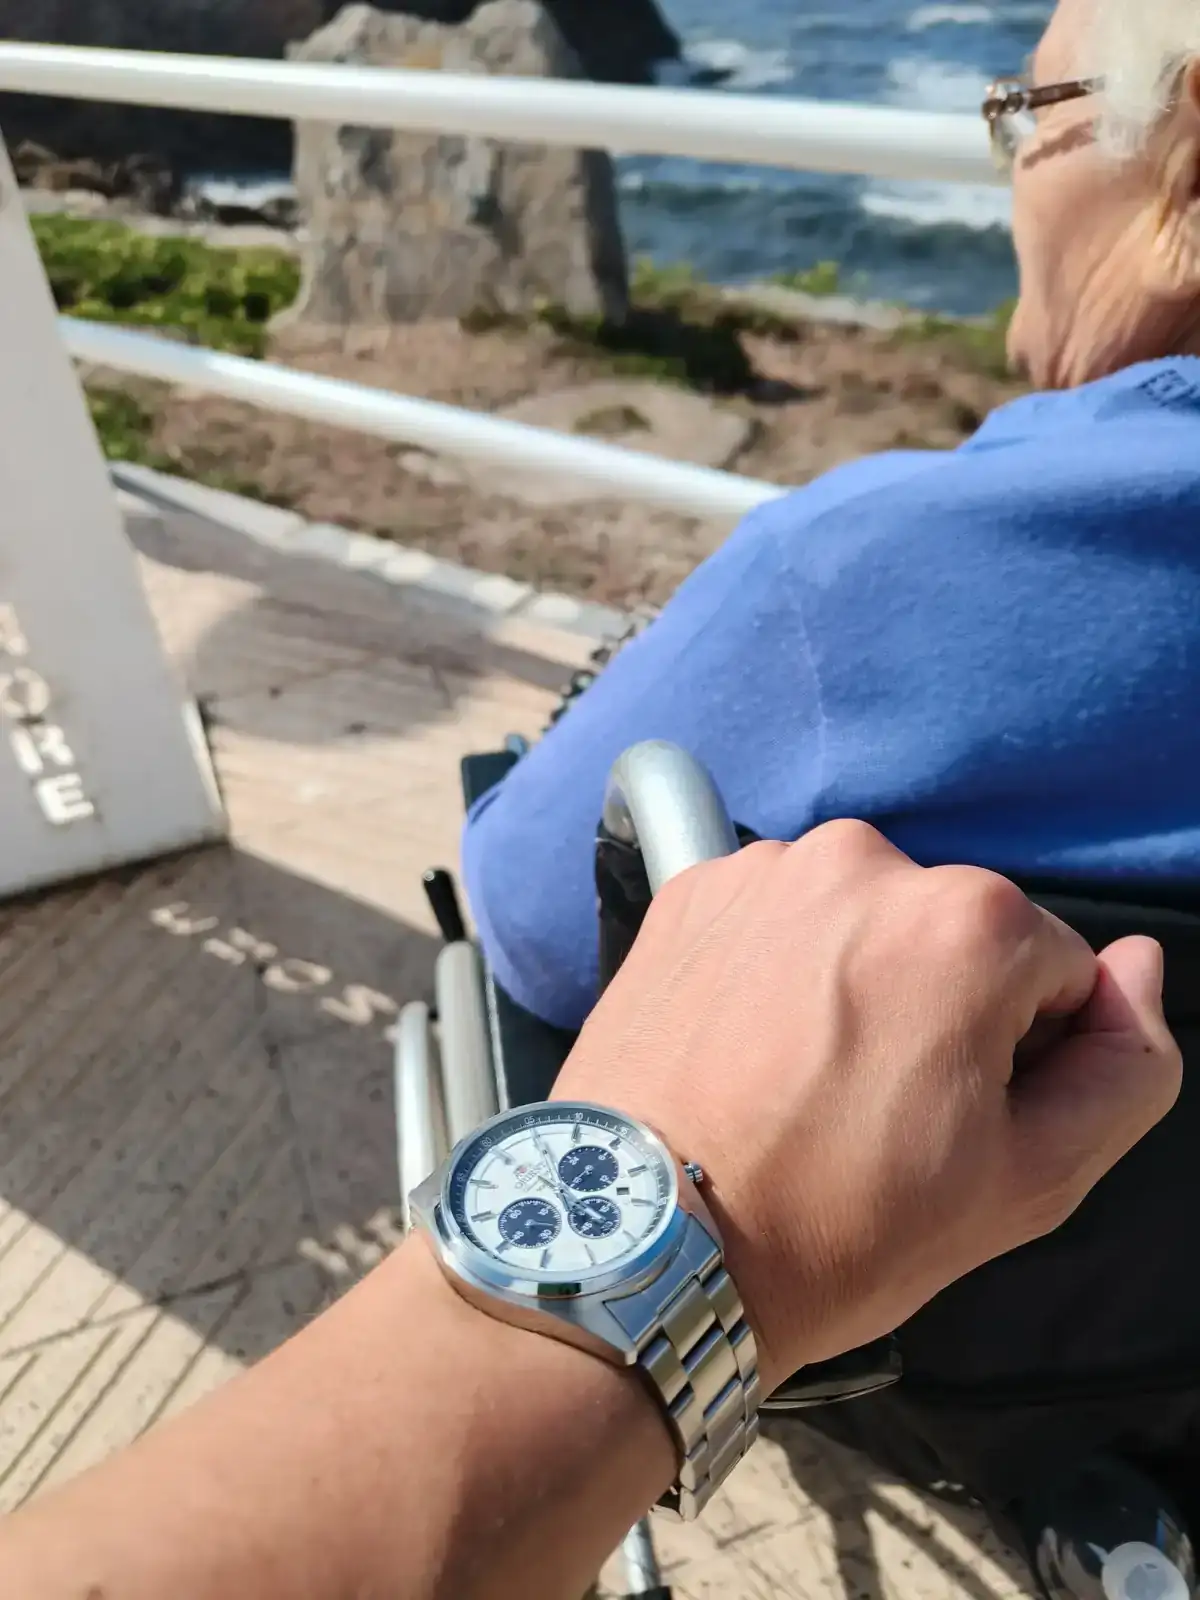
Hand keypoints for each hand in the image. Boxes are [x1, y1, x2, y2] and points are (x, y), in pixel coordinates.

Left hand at [554, 822, 1180, 1391]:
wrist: (647, 1242)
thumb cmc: (836, 1224)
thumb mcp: (1029, 1179)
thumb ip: (1125, 1066)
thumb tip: (1137, 968)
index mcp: (969, 922)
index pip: (1055, 973)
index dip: (1021, 1056)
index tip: (950, 1119)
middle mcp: (865, 862)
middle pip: (956, 935)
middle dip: (939, 1007)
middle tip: (873, 1109)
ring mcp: (766, 871)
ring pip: (865, 921)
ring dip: (858, 980)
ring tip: (803, 1083)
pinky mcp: (692, 892)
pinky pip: (780, 917)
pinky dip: (779, 966)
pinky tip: (751, 1048)